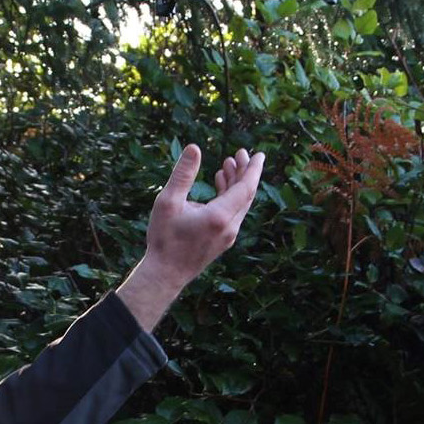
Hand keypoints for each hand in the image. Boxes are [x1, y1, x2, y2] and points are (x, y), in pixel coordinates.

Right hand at [116, 145, 265, 330]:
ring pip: (239, 204)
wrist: (166, 274)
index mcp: (220, 216)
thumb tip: (194, 148)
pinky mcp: (222, 241)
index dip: (253, 169)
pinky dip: (229, 197)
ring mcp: (227, 236)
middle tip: (240, 153)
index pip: (246, 188)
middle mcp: (229, 227)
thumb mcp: (168, 202)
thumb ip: (183, 174)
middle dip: (244, 172)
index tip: (259, 154)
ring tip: (227, 164)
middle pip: (245, 195)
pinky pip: (232, 213)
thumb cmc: (165, 239)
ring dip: (235, 183)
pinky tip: (220, 184)